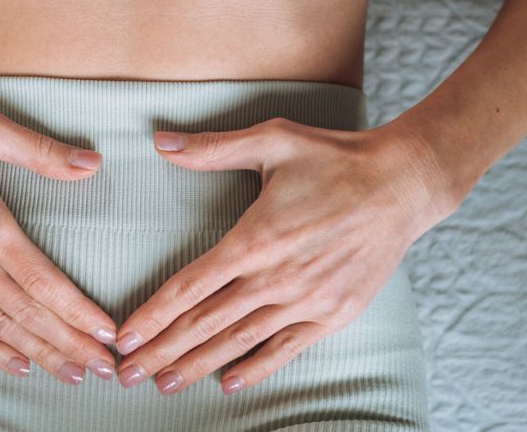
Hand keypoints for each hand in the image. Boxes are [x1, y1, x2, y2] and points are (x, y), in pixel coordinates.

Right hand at [0, 105, 119, 384]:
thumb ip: (42, 151)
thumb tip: (94, 162)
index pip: (43, 281)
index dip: (78, 311)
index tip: (107, 331)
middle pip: (26, 313)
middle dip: (70, 343)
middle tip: (105, 367)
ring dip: (39, 354)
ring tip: (73, 373)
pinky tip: (20, 365)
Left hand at [112, 116, 458, 394]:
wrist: (402, 184)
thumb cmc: (335, 157)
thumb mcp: (273, 140)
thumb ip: (214, 148)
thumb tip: (162, 142)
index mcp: (255, 239)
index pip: (190, 286)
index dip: (153, 315)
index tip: (124, 338)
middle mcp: (276, 277)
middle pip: (205, 323)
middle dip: (162, 352)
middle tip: (125, 376)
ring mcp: (306, 301)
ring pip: (239, 341)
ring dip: (198, 365)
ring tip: (164, 385)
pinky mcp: (333, 314)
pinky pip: (286, 348)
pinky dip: (256, 368)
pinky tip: (228, 383)